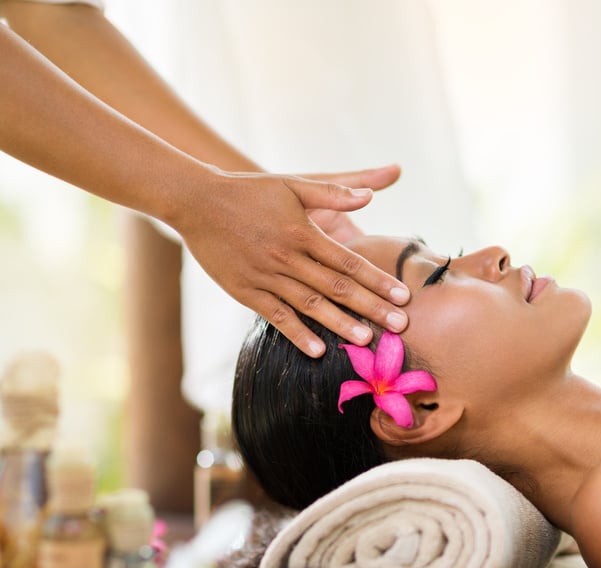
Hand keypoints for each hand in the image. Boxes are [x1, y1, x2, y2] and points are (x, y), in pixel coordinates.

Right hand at [169, 167, 410, 356]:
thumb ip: (333, 191)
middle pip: (337, 286)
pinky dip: (297, 333)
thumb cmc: (250, 190)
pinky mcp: (245, 290)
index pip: (350, 261)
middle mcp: (287, 256)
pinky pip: (275, 316)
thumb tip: (372, 194)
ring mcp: (265, 276)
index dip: (378, 280)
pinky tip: (317, 350)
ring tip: (367, 339)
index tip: (403, 296)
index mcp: (303, 231)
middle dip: (371, 307)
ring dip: (339, 323)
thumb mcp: (293, 184)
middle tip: (400, 326)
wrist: (197, 201)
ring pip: (310, 304)